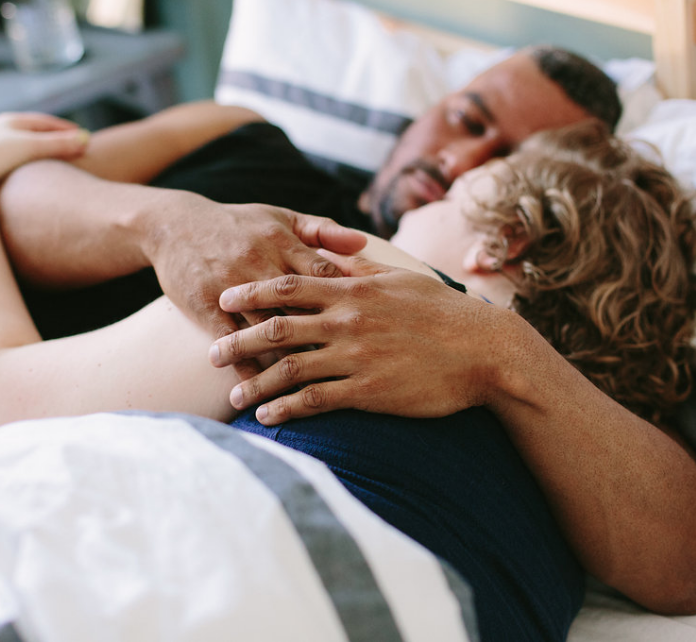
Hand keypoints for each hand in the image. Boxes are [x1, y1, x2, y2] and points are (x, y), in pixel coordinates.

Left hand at [0, 112, 88, 184]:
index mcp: (9, 120)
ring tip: (55, 162)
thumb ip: (60, 145)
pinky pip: (13, 162)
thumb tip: (87, 141)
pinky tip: (32, 176)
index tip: (83, 136)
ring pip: (22, 148)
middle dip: (54, 139)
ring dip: (40, 153)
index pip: (43, 122)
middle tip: (72, 147)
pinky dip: (28, 165)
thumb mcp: (33, 148)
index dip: (65, 129)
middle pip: (32, 133)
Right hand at [145, 197, 366, 376]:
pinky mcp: (206, 306)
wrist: (175, 225)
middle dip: (327, 338)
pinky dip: (247, 366)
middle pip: (301, 307)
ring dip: (289, 361)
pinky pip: (231, 341)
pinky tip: (263, 390)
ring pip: (267, 329)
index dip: (348, 302)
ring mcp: (233, 287)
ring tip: (314, 390)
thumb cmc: (240, 224)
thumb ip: (323, 230)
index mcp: (284, 243)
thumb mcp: (281, 218)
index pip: (325, 275)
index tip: (369, 329)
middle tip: (353, 368)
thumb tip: (363, 244)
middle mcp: (260, 263)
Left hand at [208, 251, 521, 423]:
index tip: (224, 297)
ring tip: (233, 395)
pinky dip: (286, 409)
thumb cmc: (444, 312)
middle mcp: (347, 321)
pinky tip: (267, 417)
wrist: (484, 351)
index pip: (288, 286)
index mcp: (353, 291)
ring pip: (289, 368)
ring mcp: (356, 356)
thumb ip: (361, 272)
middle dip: (239, 340)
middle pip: (277, 328)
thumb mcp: (401, 280)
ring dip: (255, 382)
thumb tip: (333, 261)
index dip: (251, 292)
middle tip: (211, 354)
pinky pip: (316, 400)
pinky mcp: (368, 390)